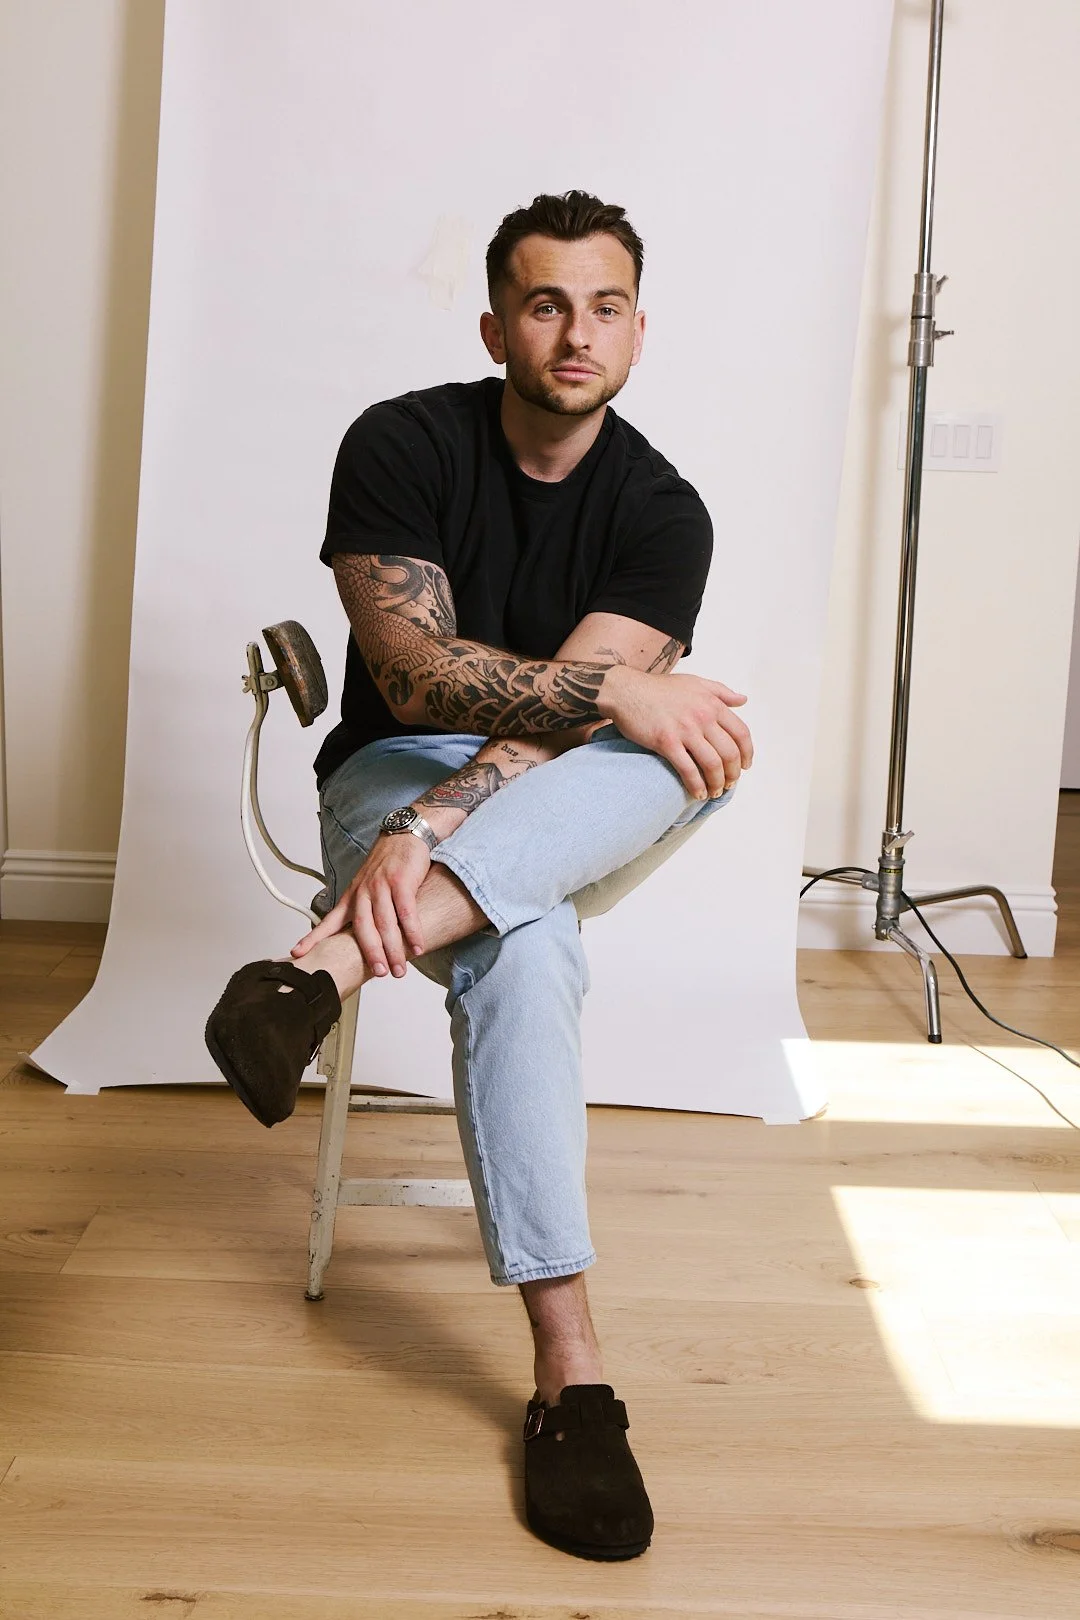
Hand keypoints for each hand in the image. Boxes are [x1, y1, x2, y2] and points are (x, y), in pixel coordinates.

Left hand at [291, 832, 430, 978]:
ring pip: (385, 925)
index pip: (329, 920)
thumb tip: (364, 936)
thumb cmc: (387, 863)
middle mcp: (363, 892)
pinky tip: (417, 947)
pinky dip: (412, 932)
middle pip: (363, 929)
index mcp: (352, 896)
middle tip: (379, 974)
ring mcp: (381, 886)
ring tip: (399, 969)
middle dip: (371, 954)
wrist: (404, 835)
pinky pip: (406, 913)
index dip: (313, 938)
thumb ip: (362, 909)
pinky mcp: (401, 882)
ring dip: (393, 950)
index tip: (297, 954)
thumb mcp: (366, 884)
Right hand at [598, 664, 752, 799]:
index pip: (741, 733)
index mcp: (712, 704)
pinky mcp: (666, 742)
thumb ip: (721, 691)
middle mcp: (702, 717)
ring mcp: (685, 730)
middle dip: (733, 773)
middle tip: (729, 783)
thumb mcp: (695, 682)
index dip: (747, 753)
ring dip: (717, 783)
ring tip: (715, 792)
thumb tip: (743, 700)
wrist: (627, 690)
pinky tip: (698, 793)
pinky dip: (696, 785)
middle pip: (729, 753)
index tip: (745, 766)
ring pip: (712, 764)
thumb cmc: (658, 688)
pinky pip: (688, 769)